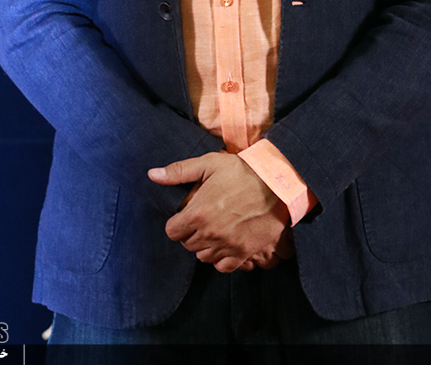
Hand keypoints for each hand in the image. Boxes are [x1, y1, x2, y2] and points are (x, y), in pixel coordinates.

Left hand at [148, 151, 289, 271]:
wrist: (278, 184)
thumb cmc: (243, 171)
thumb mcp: (210, 163)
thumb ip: (179, 171)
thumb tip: (152, 175)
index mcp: (198, 213)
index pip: (172, 232)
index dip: (177, 223)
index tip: (186, 215)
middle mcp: (210, 234)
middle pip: (187, 244)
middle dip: (190, 232)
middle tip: (202, 218)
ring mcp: (227, 246)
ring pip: (203, 256)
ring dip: (205, 245)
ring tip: (214, 228)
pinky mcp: (243, 253)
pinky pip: (222, 266)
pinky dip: (220, 258)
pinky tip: (225, 243)